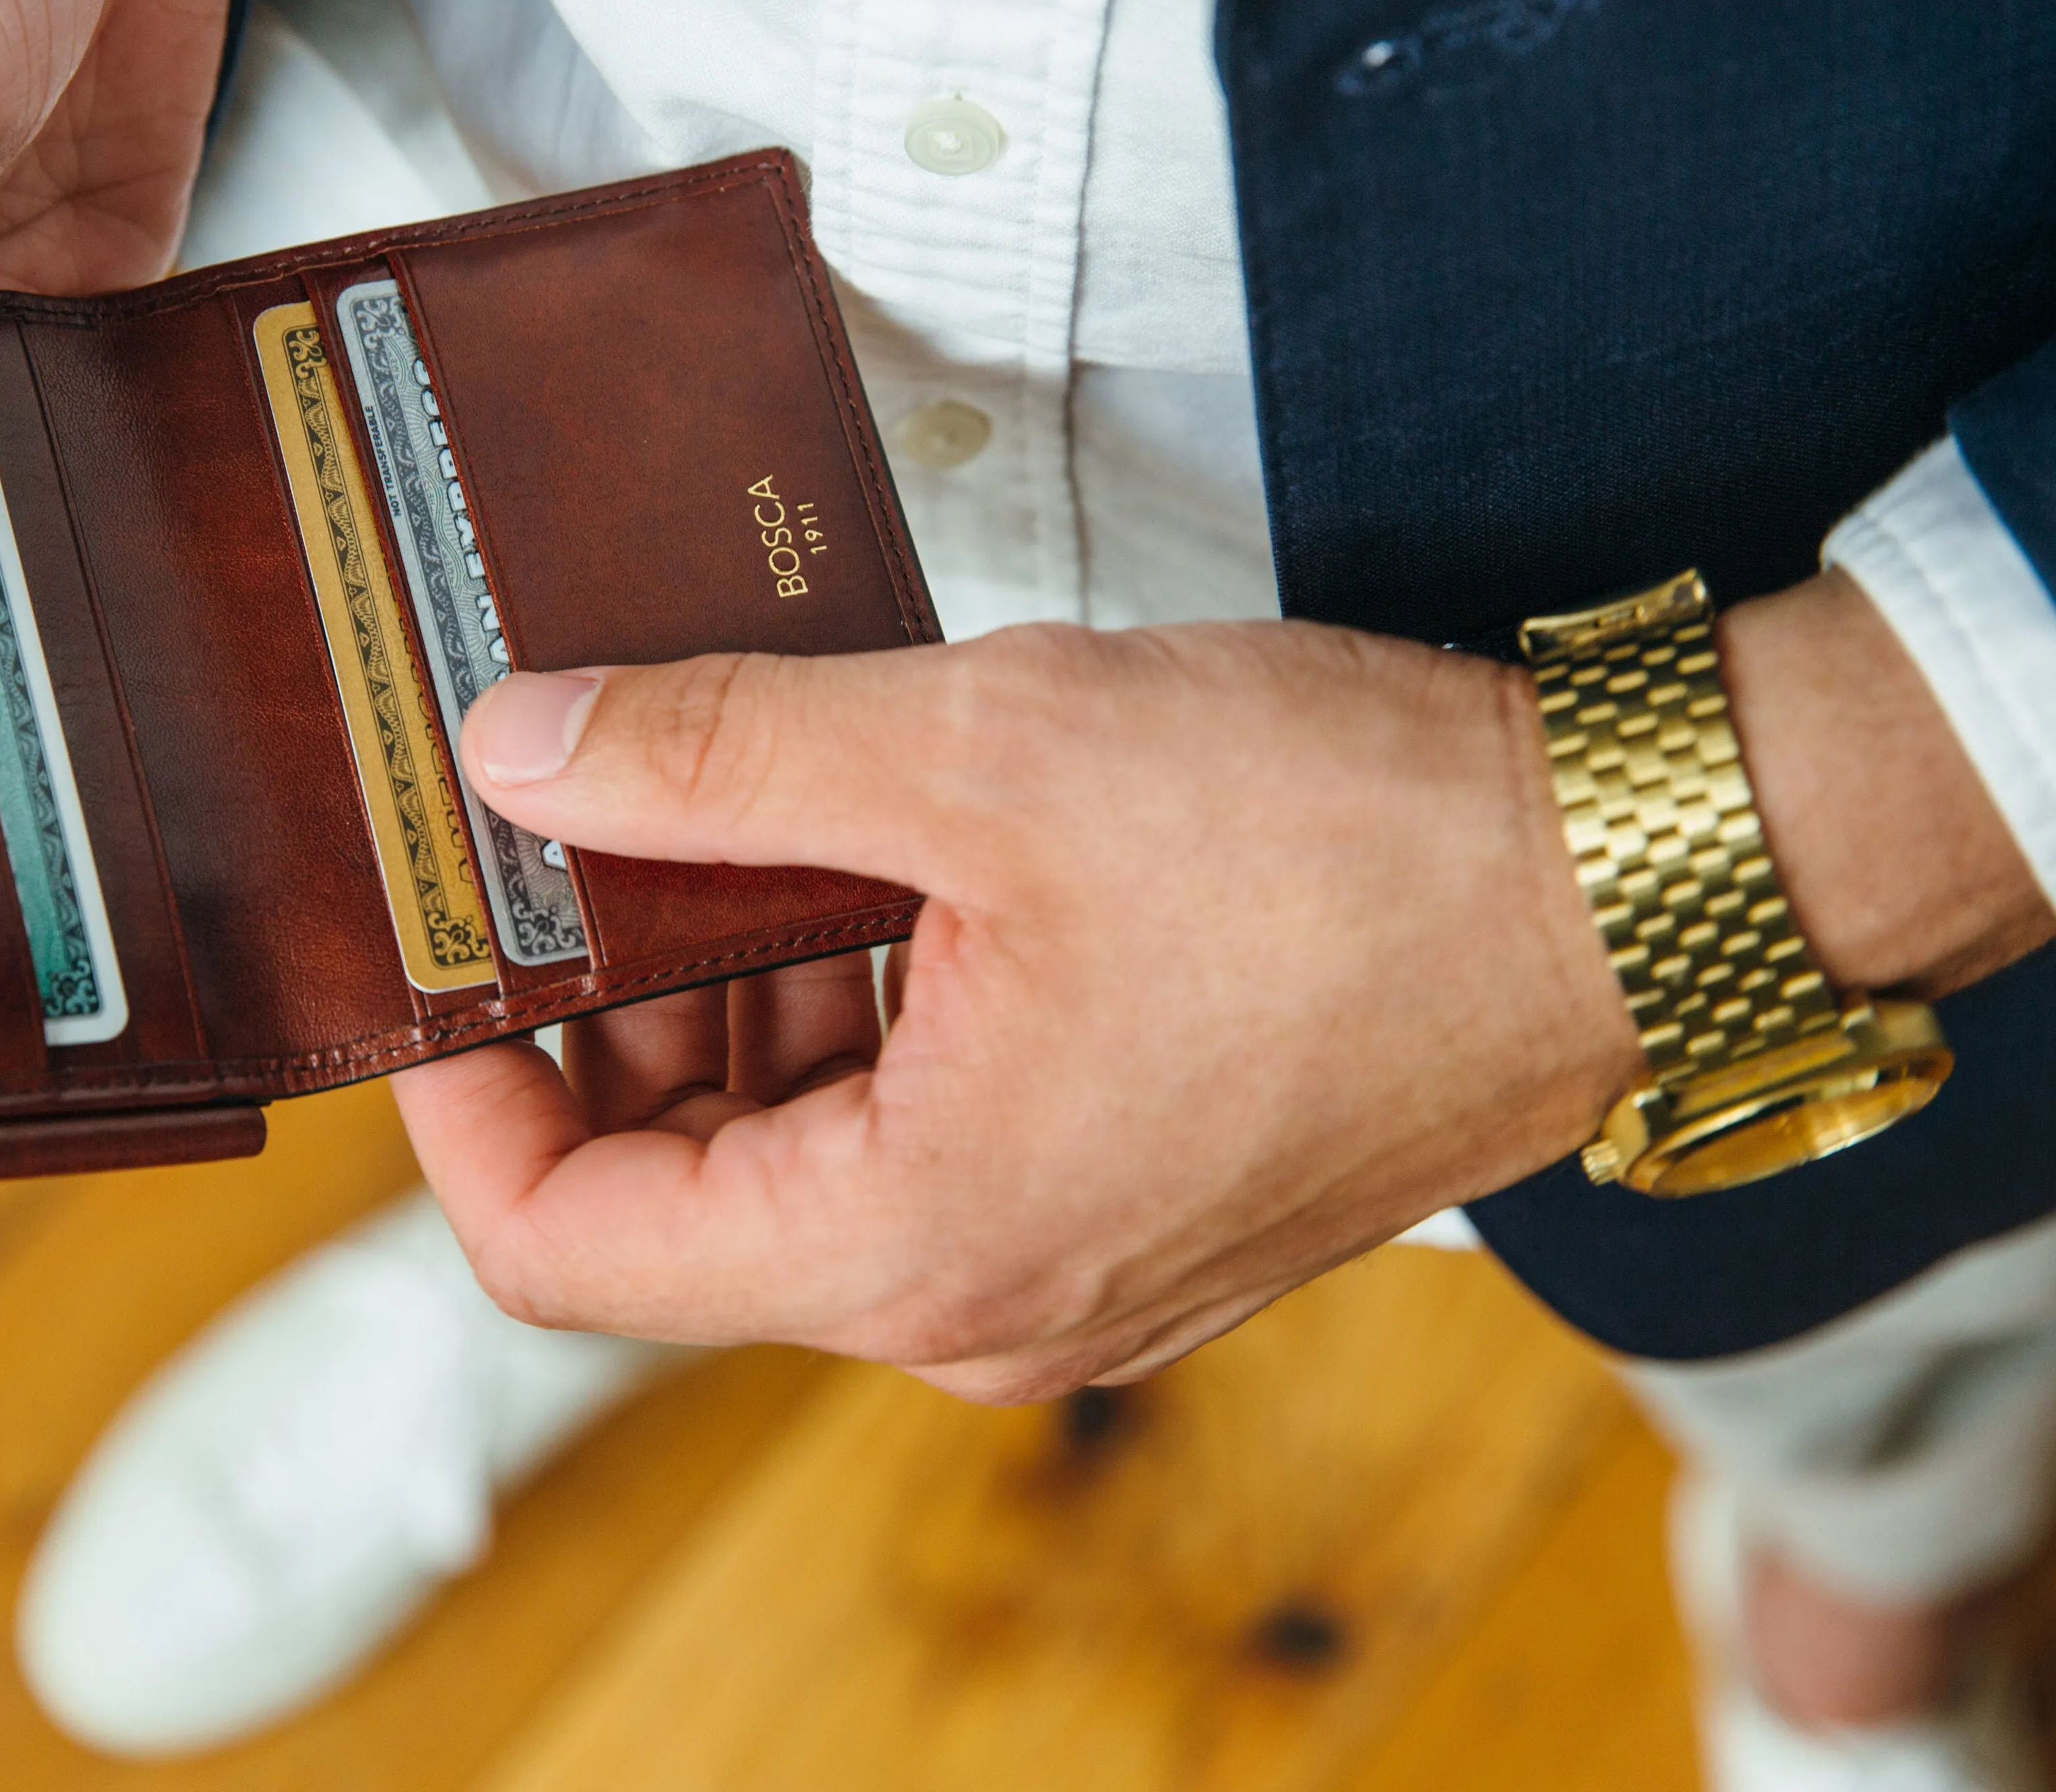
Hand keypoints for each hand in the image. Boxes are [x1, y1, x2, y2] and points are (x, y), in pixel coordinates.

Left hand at [394, 580, 2055, 1401]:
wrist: (1622, 879)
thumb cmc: (1353, 838)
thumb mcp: (981, 751)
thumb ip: (717, 756)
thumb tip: (519, 753)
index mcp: (920, 1244)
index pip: (566, 1254)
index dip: (457, 1110)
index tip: (433, 962)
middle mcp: (979, 1303)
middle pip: (676, 1209)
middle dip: (595, 1028)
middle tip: (567, 842)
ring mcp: (1062, 1268)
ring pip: (798, 1163)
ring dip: (731, 1005)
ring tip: (728, 820)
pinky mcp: (1128, 1204)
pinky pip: (918, 1139)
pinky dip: (852, 1015)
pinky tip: (868, 866)